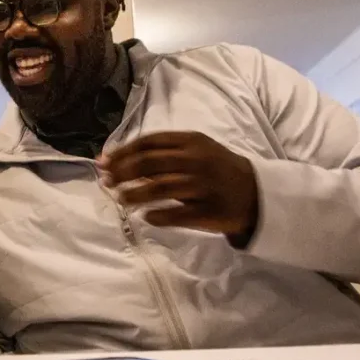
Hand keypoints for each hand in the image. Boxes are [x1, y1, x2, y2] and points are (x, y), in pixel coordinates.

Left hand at [96, 131, 258, 243]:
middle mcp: (196, 160)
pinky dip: (158, 216)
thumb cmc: (215, 169)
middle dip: (123, 172)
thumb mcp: (194, 152)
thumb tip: (116, 160)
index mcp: (190, 141)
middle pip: (150, 163)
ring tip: (121, 200)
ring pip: (160, 188)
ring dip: (135, 194)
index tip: (103, 162)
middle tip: (107, 182)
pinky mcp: (208, 210)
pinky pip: (177, 214)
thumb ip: (160, 154)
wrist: (255, 192)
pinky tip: (146, 217)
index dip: (122, 152)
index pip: (148, 142)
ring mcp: (203, 185)